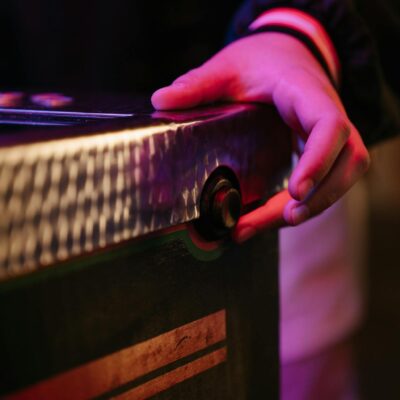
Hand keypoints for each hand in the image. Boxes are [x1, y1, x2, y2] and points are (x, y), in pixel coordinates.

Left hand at [151, 33, 369, 241]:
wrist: (285, 55)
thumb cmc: (260, 59)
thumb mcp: (228, 66)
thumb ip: (198, 83)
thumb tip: (160, 100)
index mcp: (307, 92)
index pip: (330, 126)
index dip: (319, 160)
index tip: (295, 190)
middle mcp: (327, 115)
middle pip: (347, 161)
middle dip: (320, 197)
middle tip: (285, 219)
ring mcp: (329, 137)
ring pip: (341, 177)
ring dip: (312, 207)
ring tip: (259, 227)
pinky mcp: (321, 152)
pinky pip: (325, 180)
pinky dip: (301, 203)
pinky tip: (266, 219)